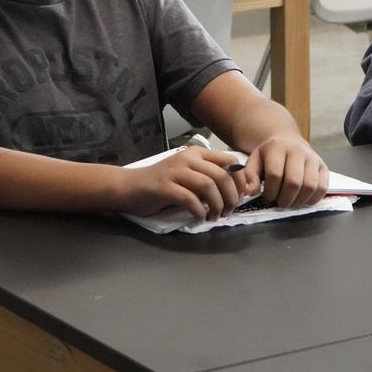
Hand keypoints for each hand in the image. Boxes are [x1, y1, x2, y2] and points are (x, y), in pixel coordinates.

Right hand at [120, 147, 245, 220]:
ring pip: (208, 185)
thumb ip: (209, 178)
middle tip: (229, 211)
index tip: (241, 196)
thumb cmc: (163, 183)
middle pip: (222, 175)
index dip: (240, 180)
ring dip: (217, 205)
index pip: (230, 161)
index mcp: (198, 153)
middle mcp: (188, 159)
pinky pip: (189, 199)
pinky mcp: (164, 187)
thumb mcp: (190, 175)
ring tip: (215, 217)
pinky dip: (199, 211)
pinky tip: (200, 218)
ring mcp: (175, 171)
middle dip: (231, 196)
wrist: (130, 187)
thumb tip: (236, 191)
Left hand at [243, 136, 328, 207]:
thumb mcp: (255, 160)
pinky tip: (303, 200)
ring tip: (291, 202)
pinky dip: (313, 199)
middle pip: (294, 182)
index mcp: (277, 147)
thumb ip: (249, 176)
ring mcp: (313, 158)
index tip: (267, 197)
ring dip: (298, 201)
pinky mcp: (323, 166)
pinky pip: (323, 187)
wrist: (288, 141)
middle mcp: (298, 150)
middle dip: (285, 199)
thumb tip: (250, 192)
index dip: (270, 192)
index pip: (275, 174)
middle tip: (280, 203)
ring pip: (309, 186)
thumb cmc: (270, 155)